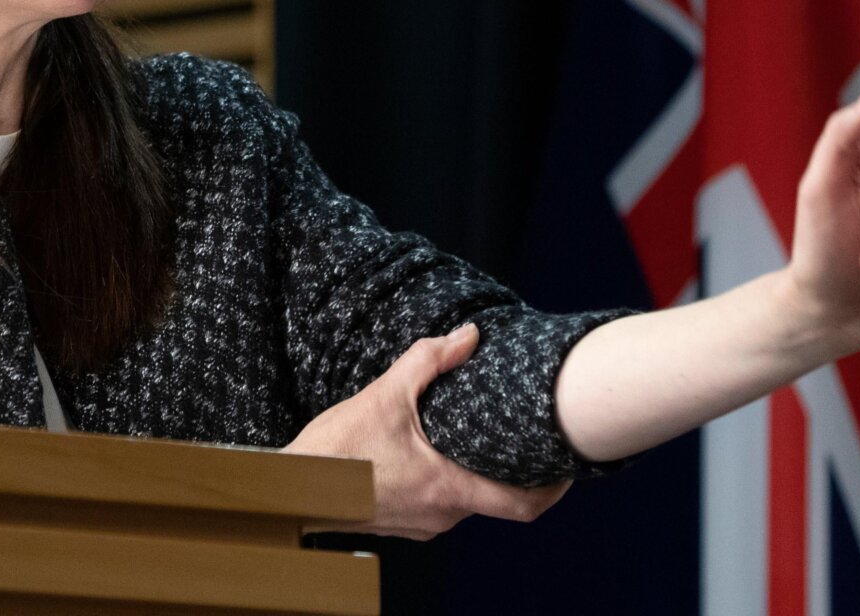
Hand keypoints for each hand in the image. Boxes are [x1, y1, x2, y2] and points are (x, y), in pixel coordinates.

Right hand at [283, 324, 570, 540]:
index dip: (555, 487)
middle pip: (498, 498)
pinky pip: (441, 501)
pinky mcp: (402, 521)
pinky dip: (451, 477)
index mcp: (448, 489)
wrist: (289, 488)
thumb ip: (428, 361)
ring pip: (469, 498)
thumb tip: (469, 335)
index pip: (524, 505)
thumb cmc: (334, 451)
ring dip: (478, 470)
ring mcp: (422, 523)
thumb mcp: (383, 395)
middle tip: (528, 436)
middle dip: (514, 467)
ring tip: (480, 434)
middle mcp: (441, 515)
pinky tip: (438, 449)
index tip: (570, 464)